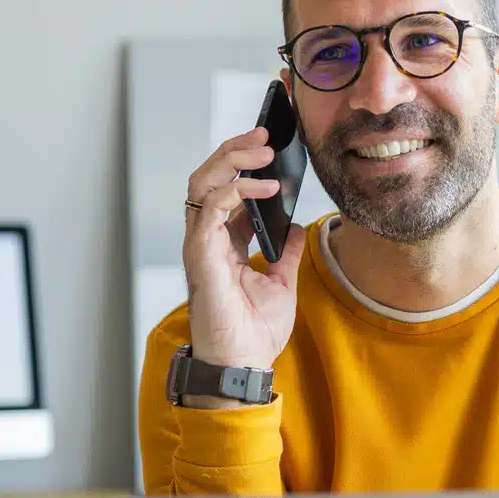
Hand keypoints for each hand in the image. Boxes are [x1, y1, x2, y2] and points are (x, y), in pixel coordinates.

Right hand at [182, 126, 304, 373]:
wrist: (243, 363)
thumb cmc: (254, 332)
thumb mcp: (282, 283)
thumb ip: (287, 252)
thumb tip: (298, 227)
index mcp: (224, 243)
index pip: (226, 189)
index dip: (244, 164)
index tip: (270, 146)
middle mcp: (208, 238)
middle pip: (209, 178)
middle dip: (234, 150)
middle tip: (263, 133)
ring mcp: (201, 245)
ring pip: (202, 183)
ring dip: (231, 160)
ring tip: (262, 150)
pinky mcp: (201, 255)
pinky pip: (210, 208)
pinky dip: (234, 190)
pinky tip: (263, 187)